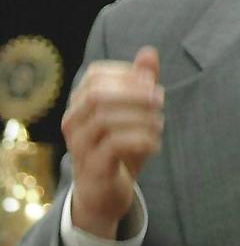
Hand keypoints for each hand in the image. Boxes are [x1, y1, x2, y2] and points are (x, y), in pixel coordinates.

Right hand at [62, 47, 163, 238]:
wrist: (105, 194)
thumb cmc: (120, 148)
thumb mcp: (134, 113)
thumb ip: (140, 84)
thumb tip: (149, 52)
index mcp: (80, 103)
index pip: (97, 75)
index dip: (127, 75)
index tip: (152, 85)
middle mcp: (73, 121)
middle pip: (98, 94)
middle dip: (134, 94)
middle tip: (160, 101)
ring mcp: (79, 145)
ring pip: (105, 119)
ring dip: (140, 118)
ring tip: (159, 125)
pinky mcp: (92, 167)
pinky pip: (114, 145)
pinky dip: (141, 140)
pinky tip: (155, 144)